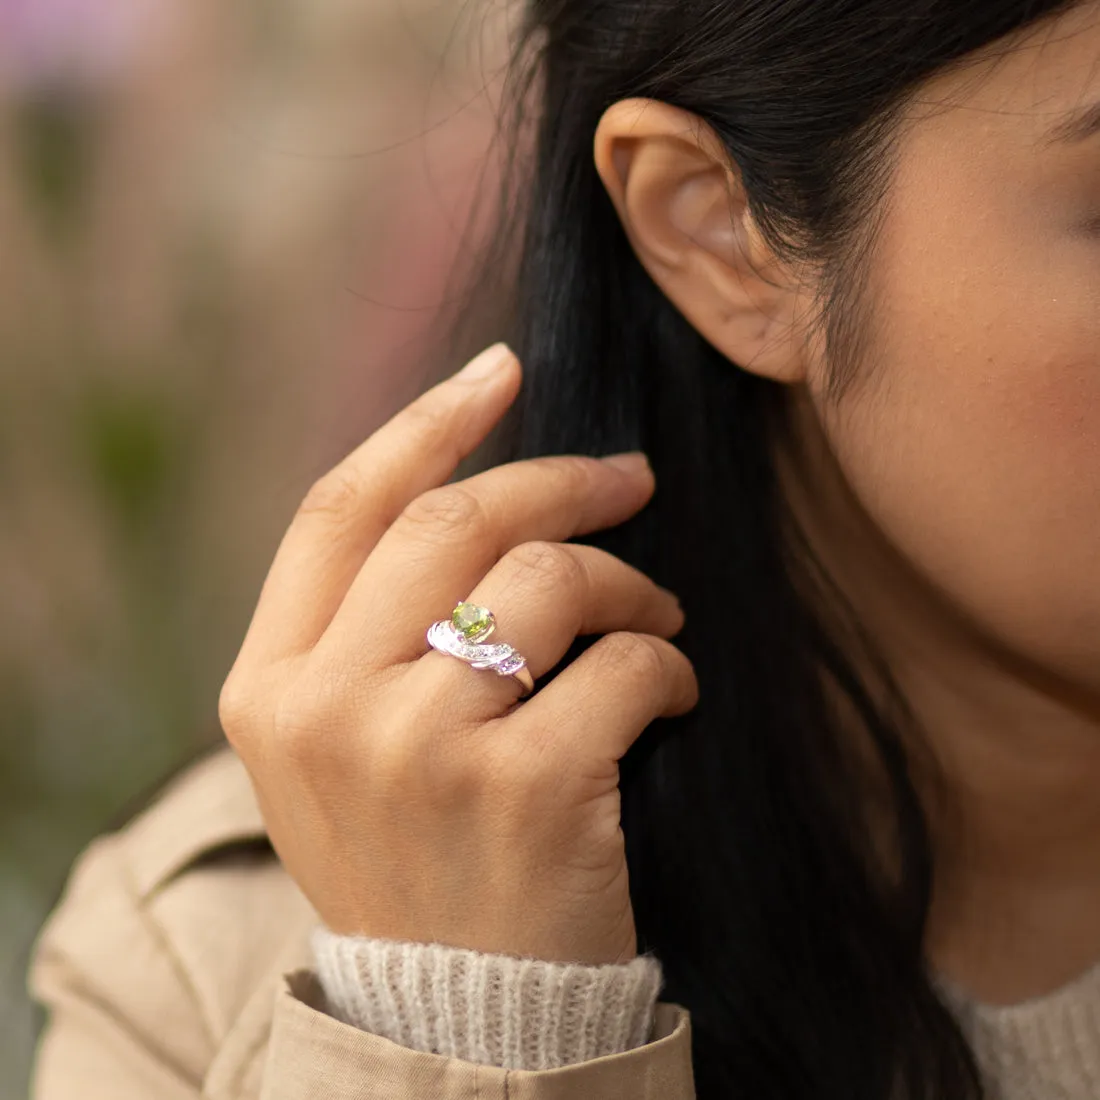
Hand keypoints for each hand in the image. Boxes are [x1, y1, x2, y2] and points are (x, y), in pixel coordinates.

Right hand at [218, 342, 698, 966]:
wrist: (458, 1016)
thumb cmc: (415, 857)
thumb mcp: (342, 749)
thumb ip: (370, 630)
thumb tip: (476, 493)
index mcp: (271, 687)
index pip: (342, 510)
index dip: (425, 426)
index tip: (499, 370)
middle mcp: (329, 709)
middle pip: (456, 523)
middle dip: (560, 481)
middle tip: (629, 479)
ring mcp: (421, 750)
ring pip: (550, 581)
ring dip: (628, 580)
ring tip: (657, 610)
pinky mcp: (525, 791)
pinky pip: (625, 665)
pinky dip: (666, 661)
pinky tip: (670, 694)